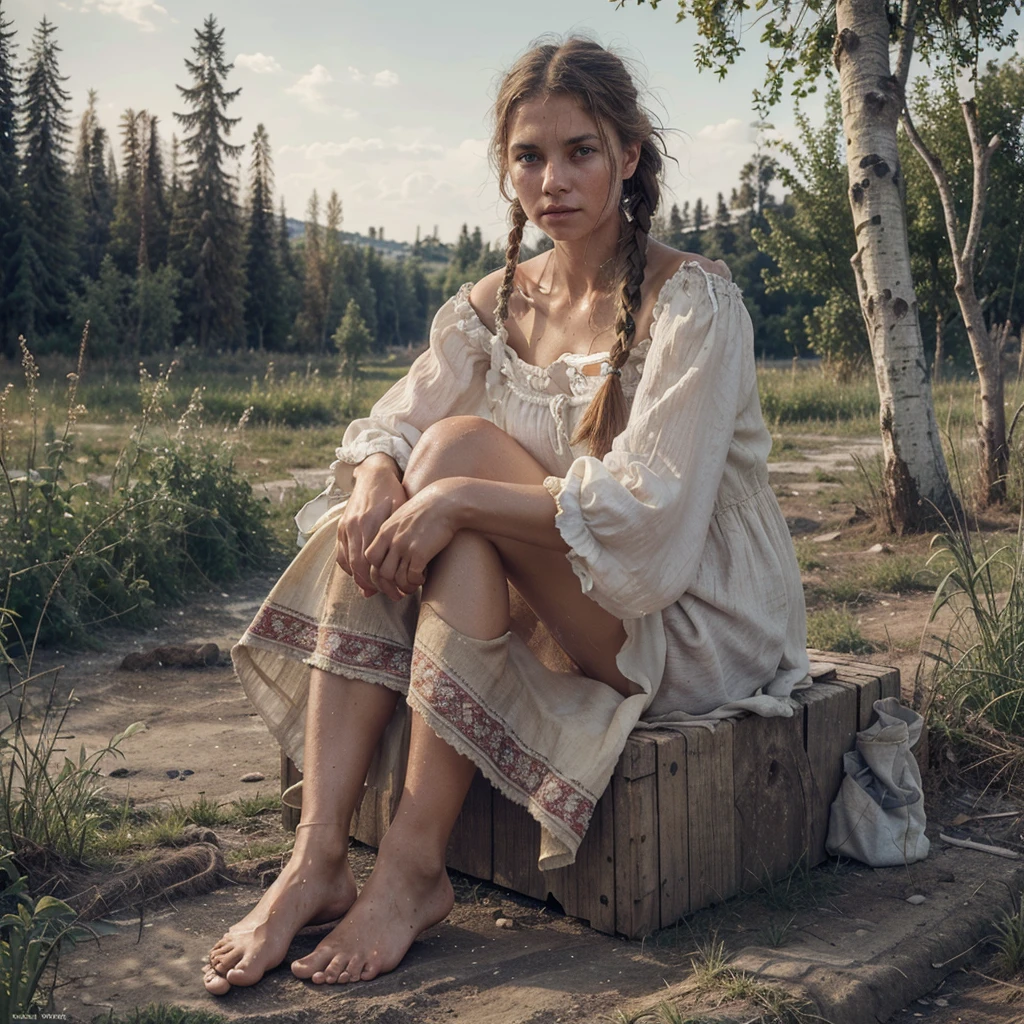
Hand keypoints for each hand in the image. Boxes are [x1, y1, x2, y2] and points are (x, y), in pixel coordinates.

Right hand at [336, 457, 406, 596]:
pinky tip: (361, 576)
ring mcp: (345, 527)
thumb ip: (399, 535)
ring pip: (347, 563)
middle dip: (374, 585)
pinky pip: (341, 554)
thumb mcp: (401, 511)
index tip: (398, 591)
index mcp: (369, 524)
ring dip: (360, 580)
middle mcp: (354, 527)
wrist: (374, 474)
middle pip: (358, 567)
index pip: (370, 563)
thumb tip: (404, 562)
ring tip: (376, 590)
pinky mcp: (341, 527)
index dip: (383, 582)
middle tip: (392, 596)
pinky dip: (350, 568)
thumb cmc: (394, 493)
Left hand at [364, 481, 460, 599]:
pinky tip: (423, 578)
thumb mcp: (401, 517)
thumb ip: (391, 533)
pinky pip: (412, 577)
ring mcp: (405, 546)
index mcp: (384, 531)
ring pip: (396, 578)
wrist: (445, 502)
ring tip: (412, 586)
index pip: (370, 558)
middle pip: (380, 573)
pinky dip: (416, 582)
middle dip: (388, 587)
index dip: (376, 572)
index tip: (386, 579)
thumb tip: (389, 550)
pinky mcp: (420, 553)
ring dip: (404, 587)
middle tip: (397, 592)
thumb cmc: (426, 510)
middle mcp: (391, 540)